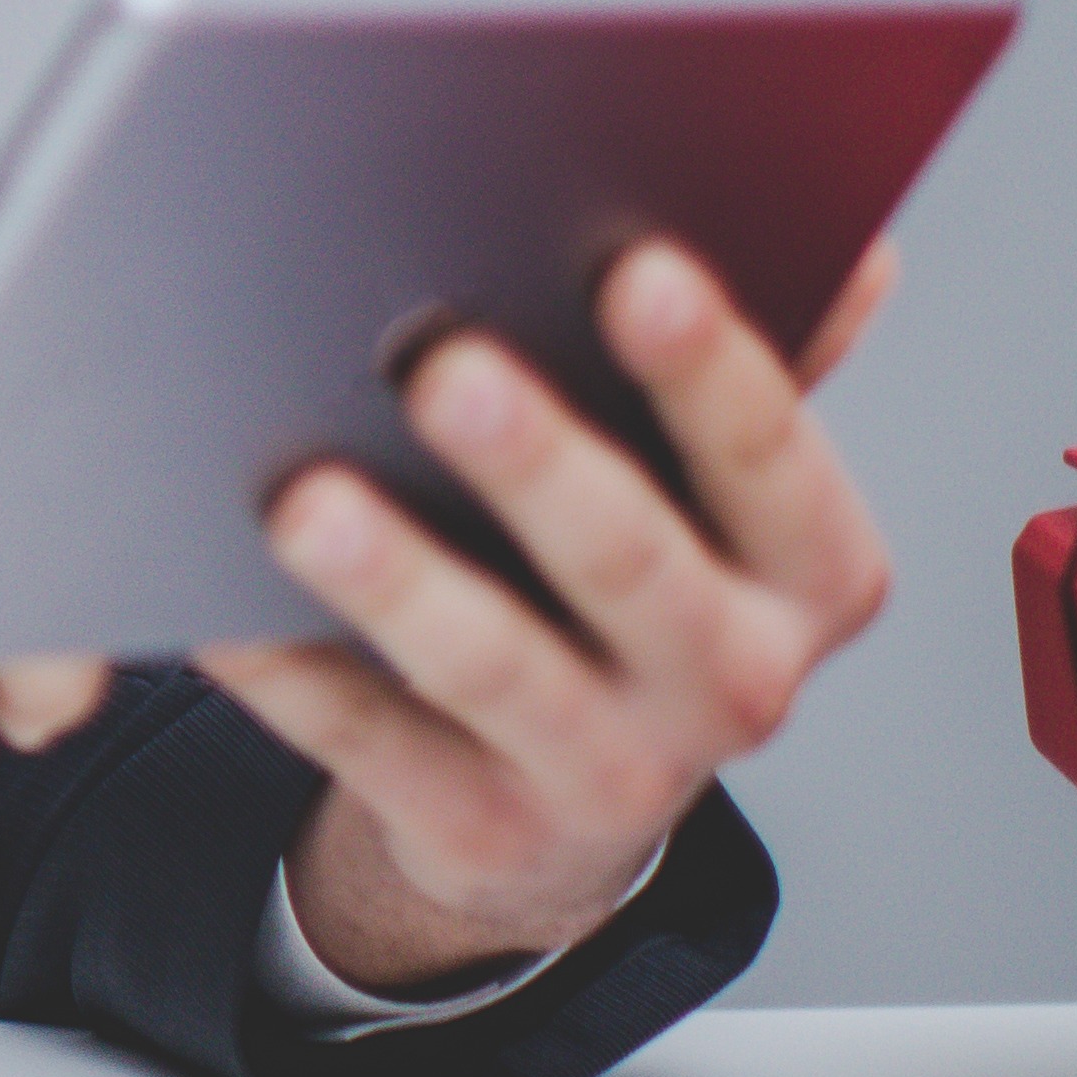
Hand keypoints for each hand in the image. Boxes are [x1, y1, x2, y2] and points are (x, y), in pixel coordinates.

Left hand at [202, 236, 902, 992]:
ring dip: (399, 581)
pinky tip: (225, 608)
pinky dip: (290, 671)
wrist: (575, 805)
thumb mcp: (726, 494)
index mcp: (810, 574)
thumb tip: (851, 247)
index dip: (707, 367)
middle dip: (537, 464)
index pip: (769, 457)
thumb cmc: (639, 592)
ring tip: (307, 502)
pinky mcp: (482, 829)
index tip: (637, 269)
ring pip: (494, 668)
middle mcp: (734, 681)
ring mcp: (613, 773)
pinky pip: (365, 738)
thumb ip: (767, 368)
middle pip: (631, 561)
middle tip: (445, 369)